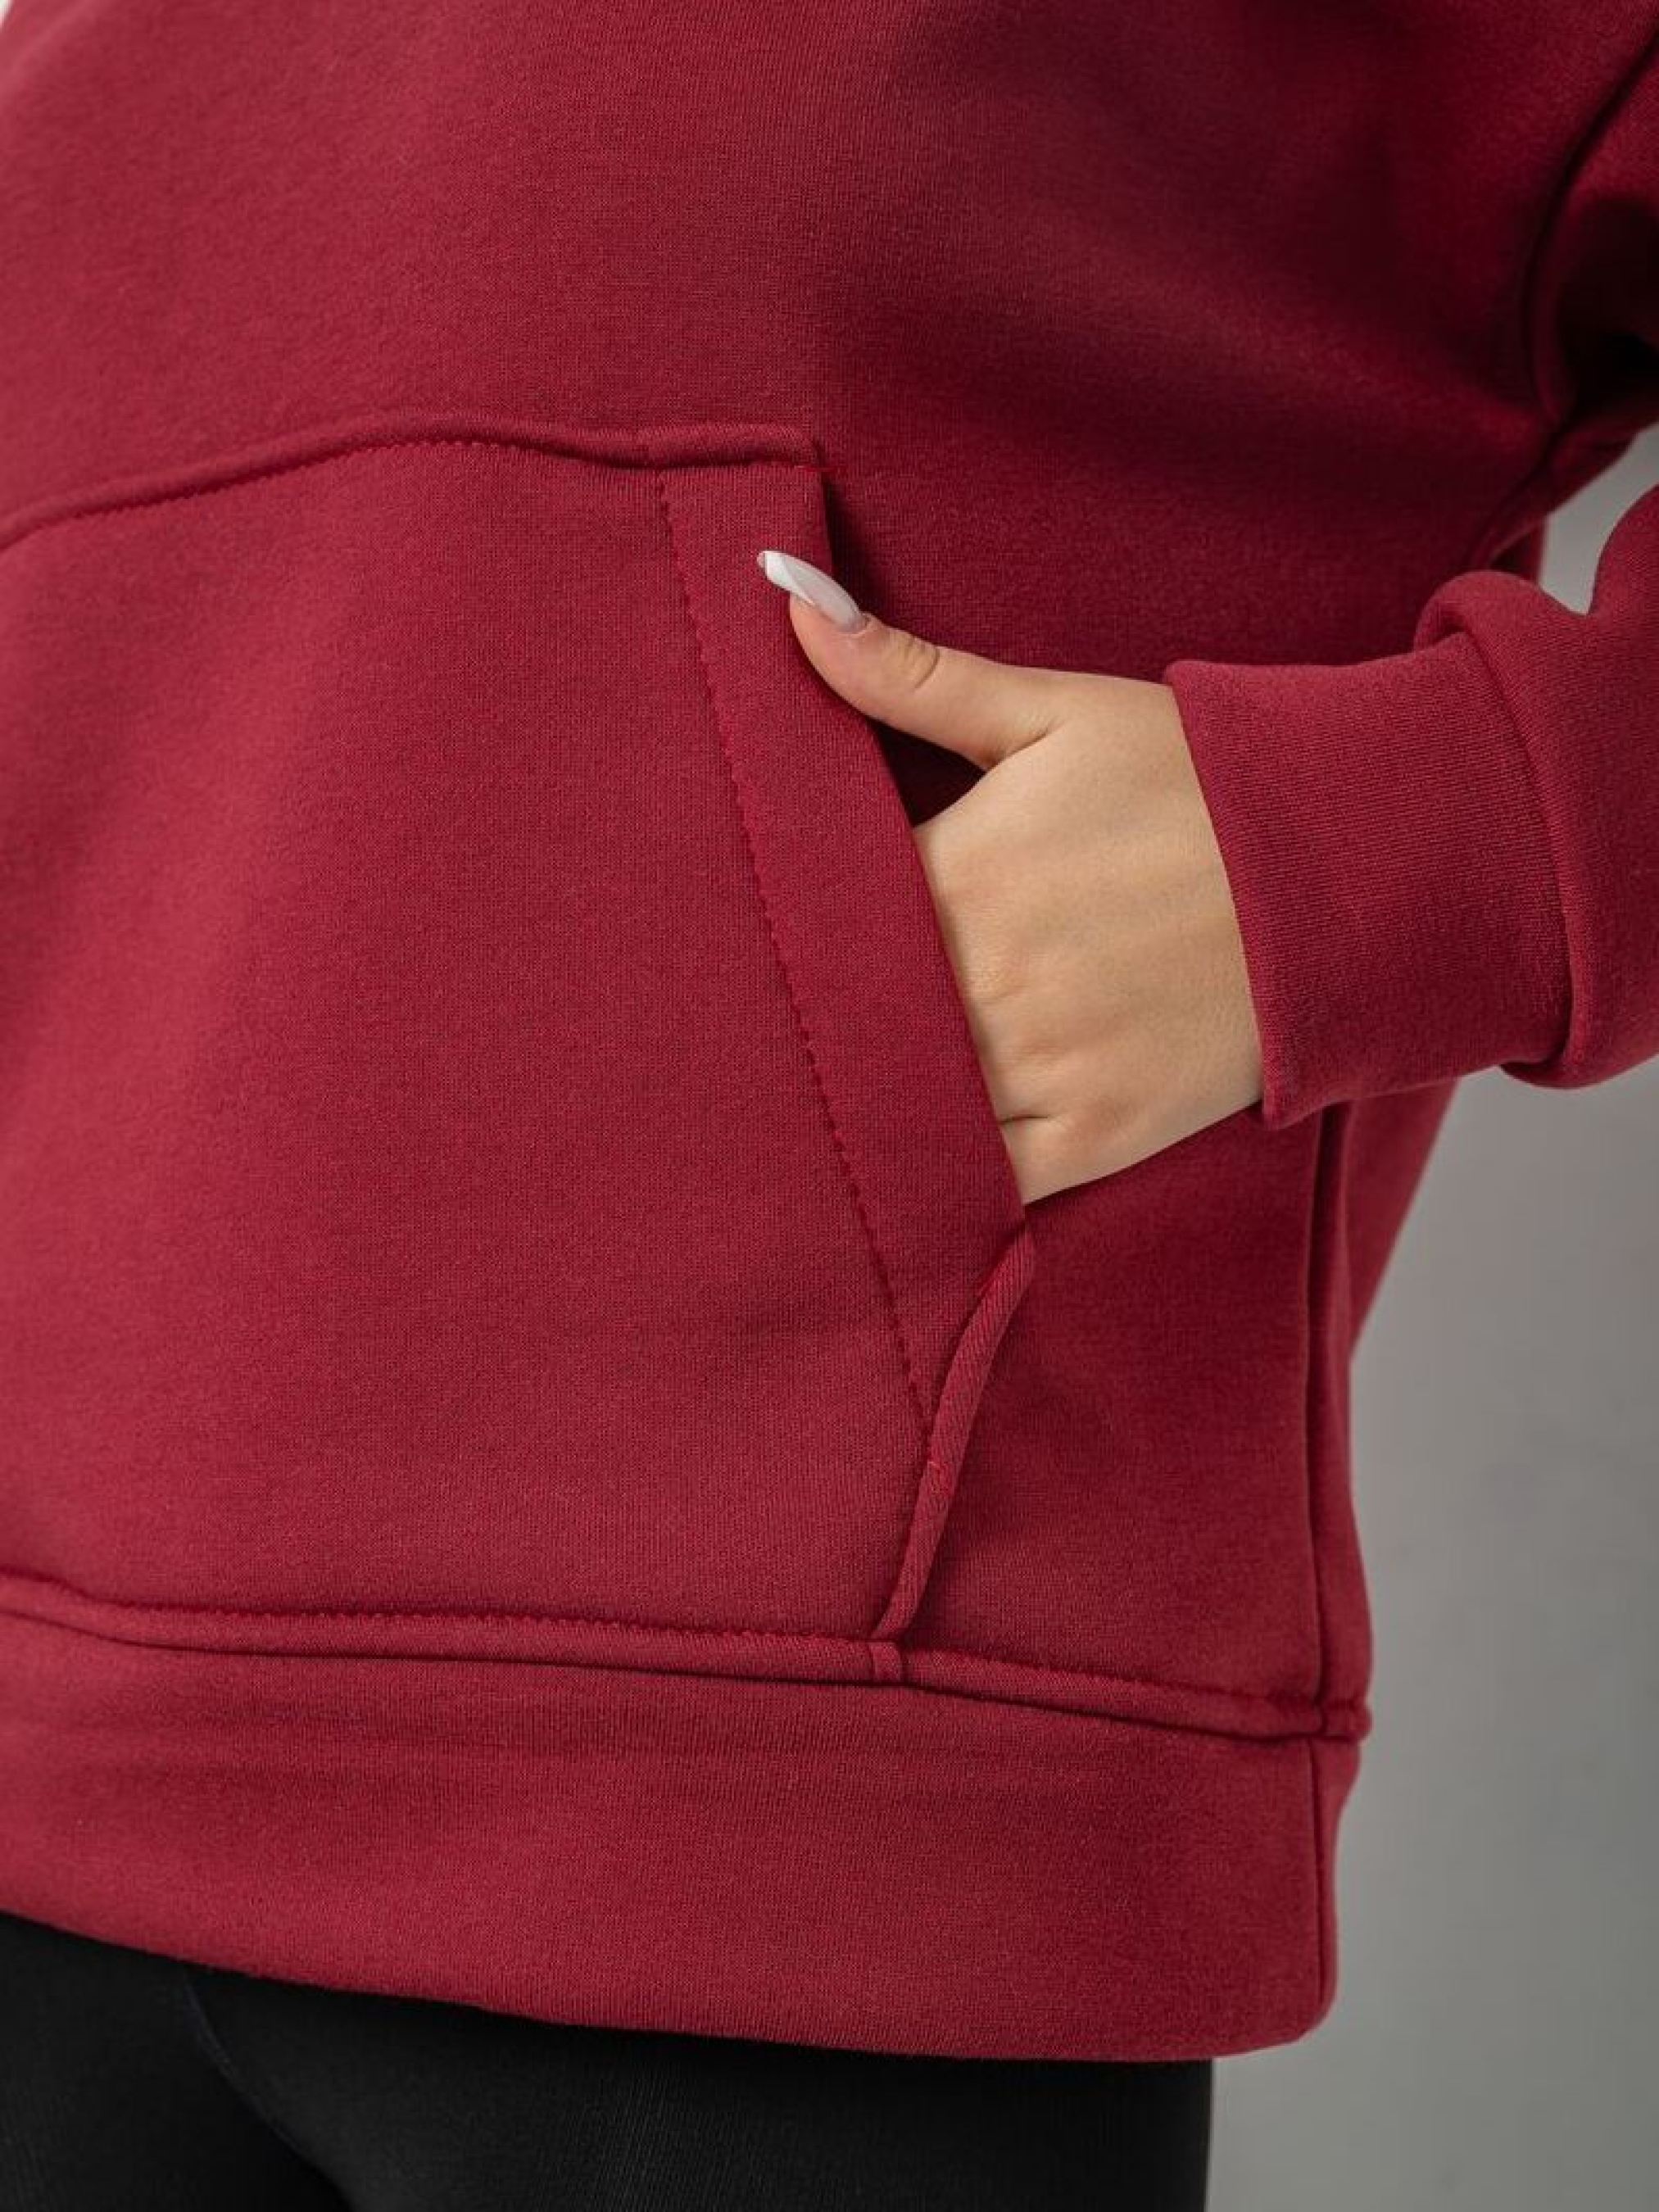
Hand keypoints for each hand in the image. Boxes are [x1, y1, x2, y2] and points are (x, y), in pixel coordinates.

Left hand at [759, 552, 1265, 1204]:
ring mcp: (1044, 1069)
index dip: (782, 936)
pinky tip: (897, 1175)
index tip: (737, 942)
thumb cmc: (1197, 779)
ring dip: (861, 1107)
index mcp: (960, 875)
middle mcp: (989, 984)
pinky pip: (982, 1185)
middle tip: (740, 1039)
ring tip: (802, 1109)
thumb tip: (784, 602)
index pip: (820, 924)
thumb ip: (909, 673)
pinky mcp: (1097, 1136)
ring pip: (904, 1112)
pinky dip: (937, 1182)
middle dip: (807, 1026)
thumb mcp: (1052, 711)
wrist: (1351, 866)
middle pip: (850, 1025)